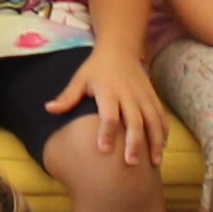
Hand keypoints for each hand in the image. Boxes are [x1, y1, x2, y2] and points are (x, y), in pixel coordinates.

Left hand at [47, 49, 166, 168]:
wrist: (120, 48)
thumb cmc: (96, 68)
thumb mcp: (80, 78)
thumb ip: (67, 96)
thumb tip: (48, 109)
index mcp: (108, 90)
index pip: (109, 114)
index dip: (106, 132)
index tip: (104, 150)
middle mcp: (128, 94)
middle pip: (134, 120)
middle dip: (134, 142)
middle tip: (131, 163)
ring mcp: (143, 96)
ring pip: (153, 120)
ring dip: (154, 141)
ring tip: (154, 163)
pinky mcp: (153, 96)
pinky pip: (161, 115)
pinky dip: (163, 132)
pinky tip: (162, 148)